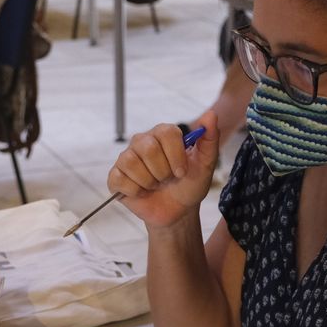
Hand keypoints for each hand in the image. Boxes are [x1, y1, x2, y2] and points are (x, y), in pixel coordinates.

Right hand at [106, 113, 219, 228]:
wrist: (178, 212)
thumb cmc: (190, 185)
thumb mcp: (205, 165)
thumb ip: (209, 139)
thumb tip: (211, 114)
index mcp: (163, 134)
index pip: (166, 132)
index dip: (175, 155)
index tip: (182, 172)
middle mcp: (142, 141)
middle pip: (148, 148)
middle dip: (163, 171)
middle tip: (168, 180)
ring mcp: (126, 158)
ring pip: (132, 163)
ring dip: (149, 182)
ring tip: (155, 186)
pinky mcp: (116, 176)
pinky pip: (120, 179)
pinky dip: (136, 191)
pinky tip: (143, 192)